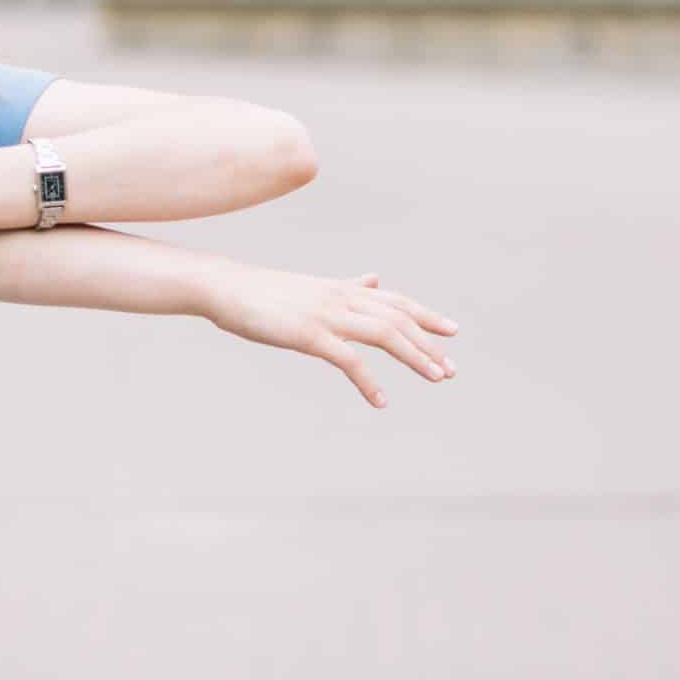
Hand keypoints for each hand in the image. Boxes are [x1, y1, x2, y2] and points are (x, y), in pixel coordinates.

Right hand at [200, 265, 458, 408]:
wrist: (227, 288)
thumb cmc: (266, 291)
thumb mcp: (314, 286)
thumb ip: (348, 285)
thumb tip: (374, 277)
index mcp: (343, 288)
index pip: (396, 300)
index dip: (426, 315)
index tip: (452, 331)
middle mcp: (342, 298)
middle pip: (398, 319)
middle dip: (428, 344)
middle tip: (451, 370)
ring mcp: (327, 316)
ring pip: (384, 334)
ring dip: (414, 357)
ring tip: (436, 378)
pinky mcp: (309, 335)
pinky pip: (348, 360)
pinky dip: (369, 381)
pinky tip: (382, 402)